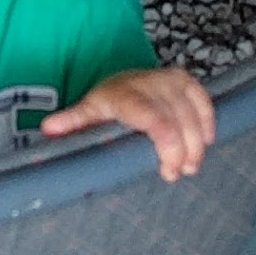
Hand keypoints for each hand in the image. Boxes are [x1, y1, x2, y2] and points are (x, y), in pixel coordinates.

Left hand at [43, 68, 216, 179]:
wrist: (122, 79)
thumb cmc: (107, 103)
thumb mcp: (87, 112)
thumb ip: (72, 121)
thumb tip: (48, 129)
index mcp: (124, 94)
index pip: (151, 117)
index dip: (166, 141)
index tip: (169, 167)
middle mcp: (150, 83)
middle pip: (176, 119)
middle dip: (182, 150)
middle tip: (176, 174)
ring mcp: (170, 80)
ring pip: (192, 112)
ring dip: (197, 142)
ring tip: (191, 166)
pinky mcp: (186, 81)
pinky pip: (203, 100)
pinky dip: (207, 121)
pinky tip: (207, 141)